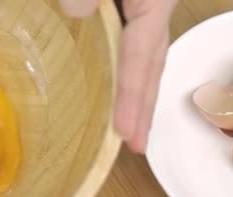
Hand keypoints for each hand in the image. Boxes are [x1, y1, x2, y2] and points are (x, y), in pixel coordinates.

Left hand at [59, 0, 177, 153]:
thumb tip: (74, 14)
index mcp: (155, 3)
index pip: (140, 57)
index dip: (131, 96)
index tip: (123, 131)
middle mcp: (158, 11)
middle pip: (151, 68)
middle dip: (144, 110)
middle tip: (137, 147)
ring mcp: (149, 10)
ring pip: (147, 61)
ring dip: (140, 96)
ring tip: (133, 130)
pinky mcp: (137, 8)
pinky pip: (135, 48)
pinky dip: (131, 74)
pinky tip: (122, 89)